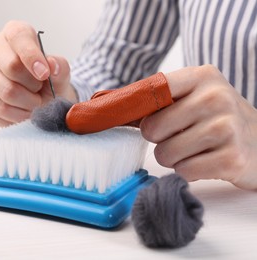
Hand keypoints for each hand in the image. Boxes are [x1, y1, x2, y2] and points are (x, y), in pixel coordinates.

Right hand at [0, 21, 76, 126]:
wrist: (39, 103)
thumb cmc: (47, 83)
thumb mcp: (59, 74)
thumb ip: (60, 67)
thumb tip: (52, 65)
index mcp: (14, 33)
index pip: (19, 37)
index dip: (32, 57)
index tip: (44, 74)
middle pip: (12, 66)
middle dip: (33, 86)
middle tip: (40, 92)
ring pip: (7, 90)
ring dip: (28, 103)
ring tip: (34, 104)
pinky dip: (17, 115)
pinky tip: (23, 112)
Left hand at [140, 65, 256, 190]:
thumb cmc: (216, 119)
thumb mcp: (193, 97)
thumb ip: (158, 100)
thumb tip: (111, 108)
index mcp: (202, 76)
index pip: (152, 91)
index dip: (140, 111)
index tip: (145, 120)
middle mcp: (216, 97)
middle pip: (152, 129)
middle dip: (159, 139)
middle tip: (179, 136)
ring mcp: (227, 128)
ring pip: (165, 153)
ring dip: (174, 157)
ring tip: (195, 149)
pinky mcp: (233, 158)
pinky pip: (183, 171)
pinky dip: (188, 171)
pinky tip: (206, 161)